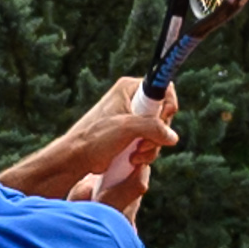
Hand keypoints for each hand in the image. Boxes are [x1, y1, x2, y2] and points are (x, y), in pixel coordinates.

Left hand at [8, 77, 178, 210]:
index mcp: (129, 88)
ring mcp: (133, 120)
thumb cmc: (95, 138)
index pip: (163, 88)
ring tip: (134, 154)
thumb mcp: (127, 128)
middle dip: (157, 133)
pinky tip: (132, 159)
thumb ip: (154, 127)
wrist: (77, 158)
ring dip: (151, 147)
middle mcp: (132, 101)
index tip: (162, 119)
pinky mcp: (132, 136)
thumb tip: (172, 137)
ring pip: (159, 132)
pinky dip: (146, 153)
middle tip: (141, 143)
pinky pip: (151, 143)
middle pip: (164, 114)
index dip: (167, 105)